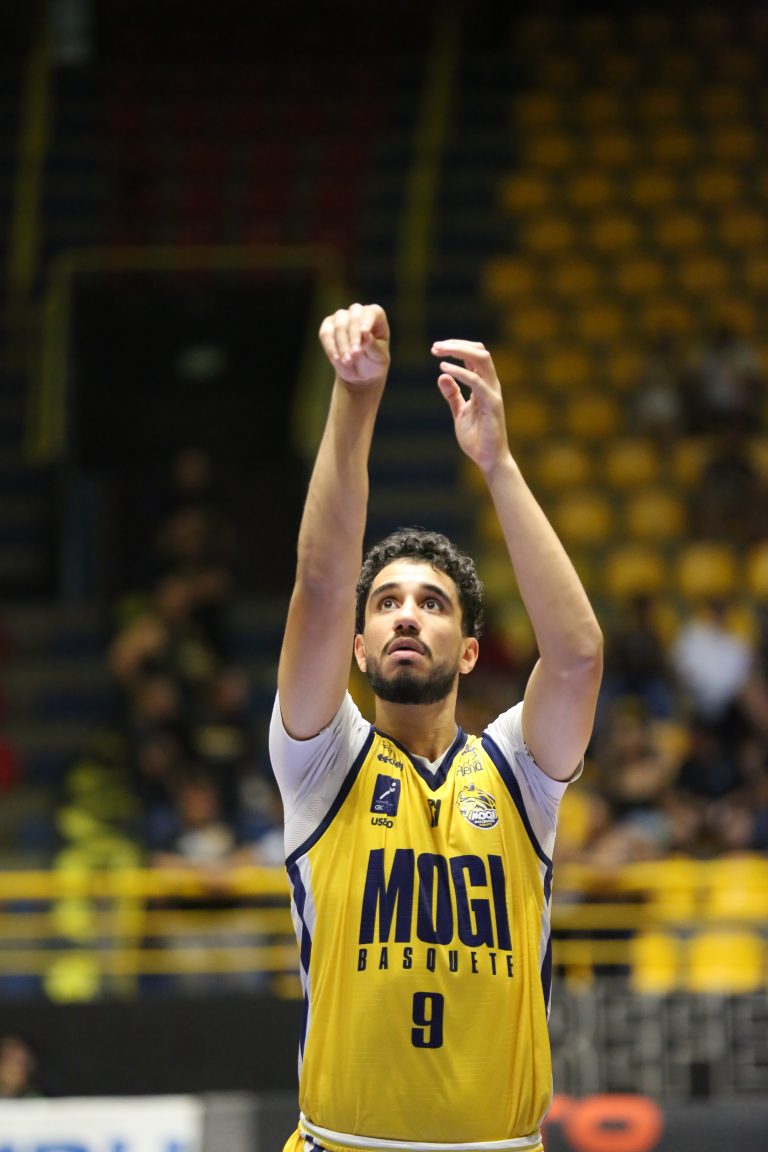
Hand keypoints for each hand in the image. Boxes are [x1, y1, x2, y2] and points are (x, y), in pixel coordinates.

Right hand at [319, 303, 389, 387]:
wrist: (360, 372)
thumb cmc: (374, 361)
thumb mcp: (378, 358)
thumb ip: (373, 346)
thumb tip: (365, 334)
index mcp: (375, 315)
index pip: (370, 313)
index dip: (366, 321)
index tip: (364, 333)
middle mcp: (358, 312)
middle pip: (353, 316)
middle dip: (353, 336)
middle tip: (355, 354)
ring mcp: (341, 317)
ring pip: (339, 325)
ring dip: (342, 345)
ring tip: (347, 361)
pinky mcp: (327, 326)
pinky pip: (325, 334)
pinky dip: (331, 348)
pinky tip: (337, 359)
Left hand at [431, 340, 509, 472]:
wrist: (489, 459)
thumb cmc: (476, 437)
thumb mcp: (460, 412)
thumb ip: (452, 395)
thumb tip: (442, 376)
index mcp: (483, 384)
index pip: (474, 356)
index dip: (456, 347)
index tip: (435, 348)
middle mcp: (491, 384)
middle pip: (479, 351)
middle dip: (457, 344)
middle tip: (435, 346)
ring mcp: (493, 393)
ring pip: (482, 359)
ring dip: (460, 351)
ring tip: (439, 351)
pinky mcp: (492, 404)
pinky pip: (477, 382)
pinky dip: (460, 372)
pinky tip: (444, 369)